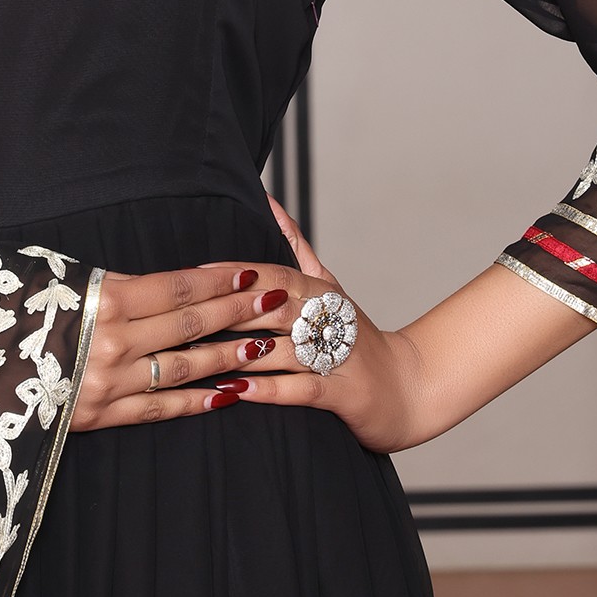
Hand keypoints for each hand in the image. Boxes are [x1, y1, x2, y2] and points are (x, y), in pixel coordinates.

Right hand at [67, 262, 294, 431]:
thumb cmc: (6, 308)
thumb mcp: (57, 279)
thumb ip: (108, 283)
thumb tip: (155, 282)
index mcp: (103, 300)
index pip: (179, 287)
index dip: (219, 279)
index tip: (252, 271)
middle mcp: (114, 342)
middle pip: (191, 323)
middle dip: (238, 310)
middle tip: (275, 300)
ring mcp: (110, 383)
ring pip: (185, 367)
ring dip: (229, 356)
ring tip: (264, 345)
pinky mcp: (100, 416)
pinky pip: (160, 409)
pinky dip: (197, 402)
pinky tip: (229, 395)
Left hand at [215, 195, 424, 452]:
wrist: (412, 387)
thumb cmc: (358, 338)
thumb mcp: (329, 287)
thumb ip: (297, 247)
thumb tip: (269, 202)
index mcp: (322, 292)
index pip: (272, 275)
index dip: (233, 275)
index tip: (192, 277)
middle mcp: (330, 319)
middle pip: (274, 307)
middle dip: (229, 312)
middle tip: (184, 319)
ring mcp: (338, 356)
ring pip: (284, 349)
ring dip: (239, 353)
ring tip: (197, 359)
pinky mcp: (344, 394)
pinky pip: (302, 389)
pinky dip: (270, 389)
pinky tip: (238, 390)